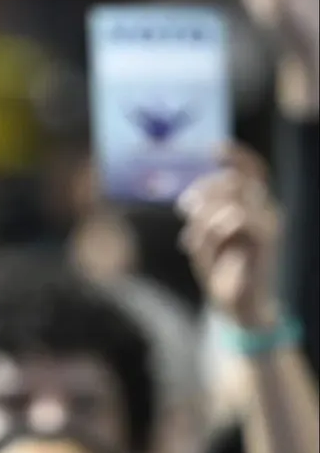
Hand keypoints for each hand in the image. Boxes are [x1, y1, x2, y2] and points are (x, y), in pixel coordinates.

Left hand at [176, 145, 280, 328]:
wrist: (234, 304)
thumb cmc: (219, 268)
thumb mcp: (203, 235)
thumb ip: (202, 213)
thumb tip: (192, 200)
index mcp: (252, 206)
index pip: (251, 171)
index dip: (236, 156)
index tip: (214, 148)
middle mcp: (265, 210)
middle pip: (234, 180)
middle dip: (204, 191)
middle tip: (183, 209)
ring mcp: (269, 222)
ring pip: (231, 197)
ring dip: (204, 217)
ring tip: (192, 241)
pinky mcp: (267, 237)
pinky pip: (236, 216)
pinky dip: (212, 229)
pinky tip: (197, 246)